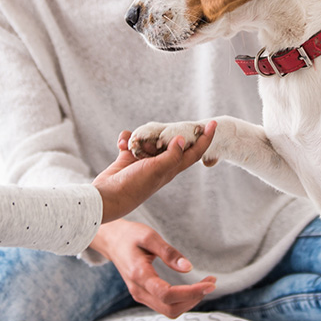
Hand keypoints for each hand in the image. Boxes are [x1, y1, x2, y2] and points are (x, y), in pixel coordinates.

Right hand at [90, 219, 216, 317]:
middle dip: (194, 299)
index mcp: (139, 275)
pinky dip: (182, 300)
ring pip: (169, 310)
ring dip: (190, 301)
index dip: (192, 292)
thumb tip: (188, 267)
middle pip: (170, 308)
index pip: (168, 295)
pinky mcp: (144, 295)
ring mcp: (139, 295)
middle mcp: (138, 290)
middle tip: (211, 282)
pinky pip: (165, 305)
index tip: (210, 283)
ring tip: (205, 284)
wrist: (112, 240)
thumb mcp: (149, 236)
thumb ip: (168, 252)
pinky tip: (192, 288)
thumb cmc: (130, 235)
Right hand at [92, 123, 215, 223]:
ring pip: (148, 139)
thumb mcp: (156, 170)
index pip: (193, 152)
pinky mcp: (129, 158)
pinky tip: (122, 144)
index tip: (213, 123)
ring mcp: (143, 161)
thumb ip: (171, 155)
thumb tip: (183, 139)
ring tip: (133, 142)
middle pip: (170, 142)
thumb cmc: (133, 186)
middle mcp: (159, 164)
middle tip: (162, 129)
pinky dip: (127, 139)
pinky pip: (131, 141)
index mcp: (171, 169)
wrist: (107, 197)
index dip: (205, 139)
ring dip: (140, 136)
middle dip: (165, 133)